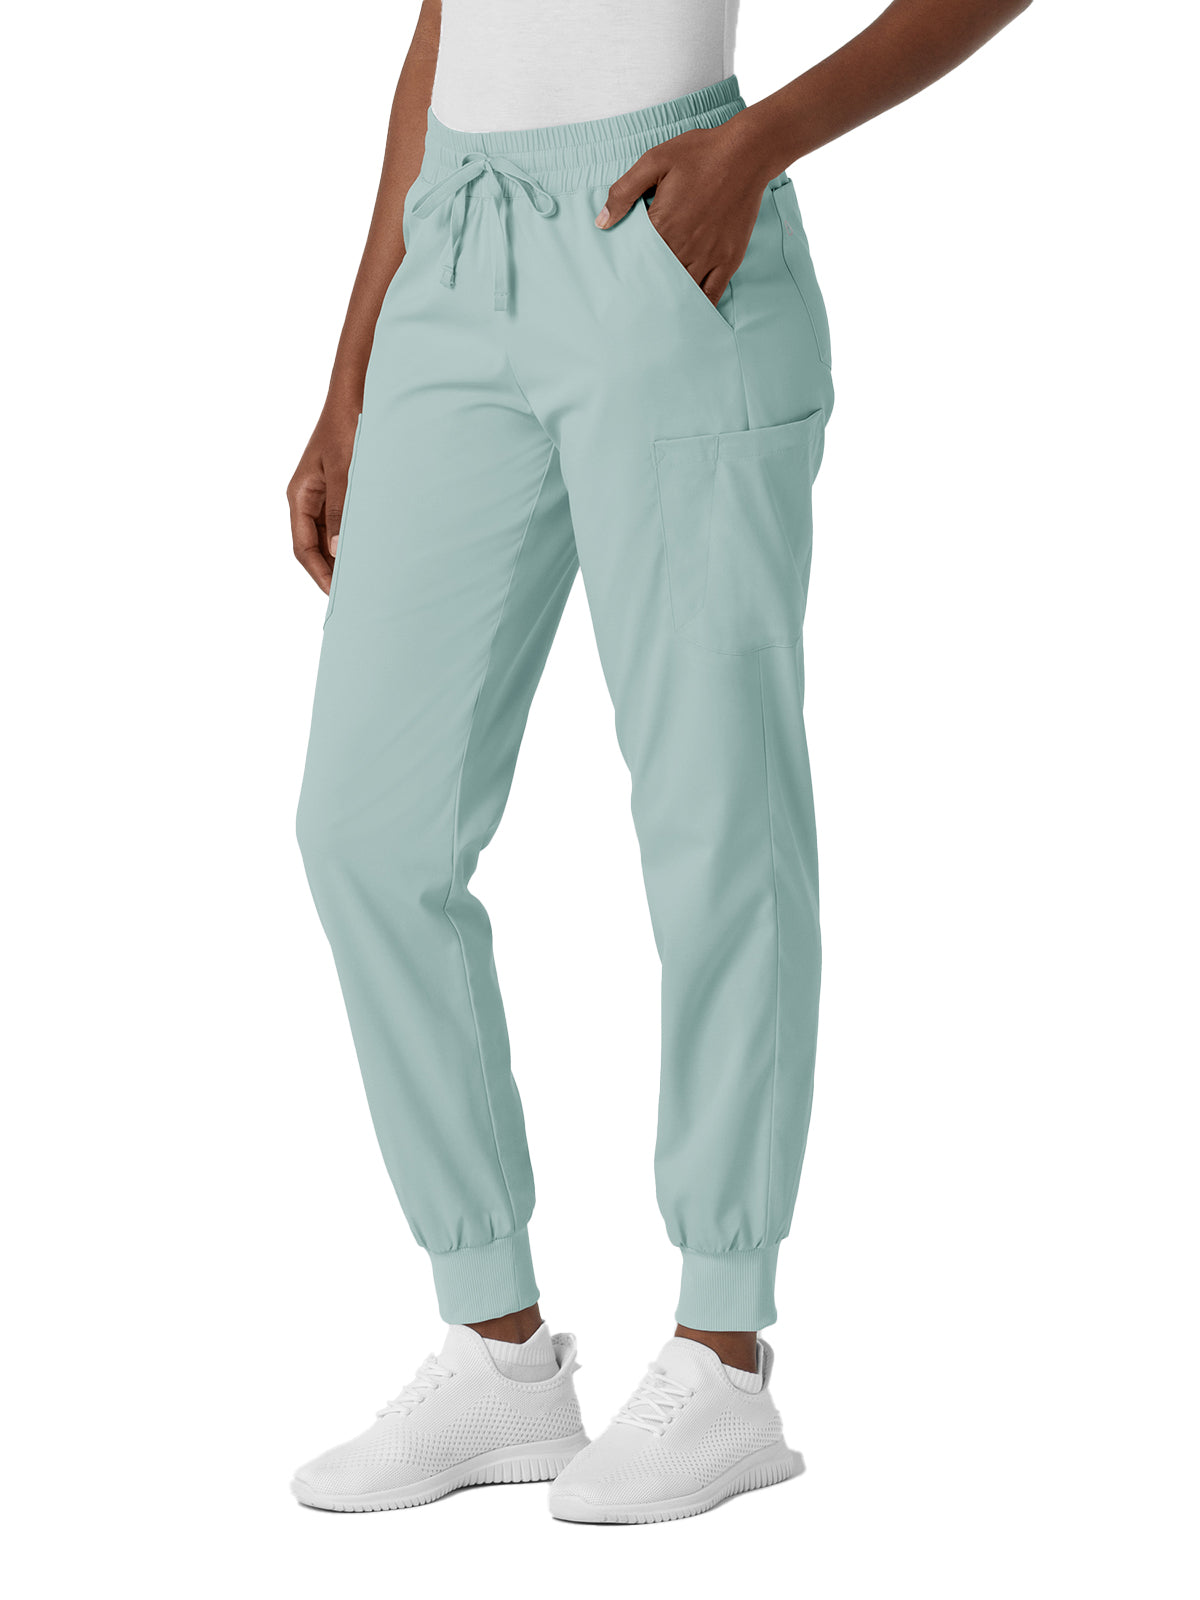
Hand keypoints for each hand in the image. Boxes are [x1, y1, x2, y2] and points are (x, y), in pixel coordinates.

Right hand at [287, 402, 359, 593]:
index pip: (302, 548)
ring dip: (343, 556)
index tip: (336, 593)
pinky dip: (353, 538)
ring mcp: (324, 494)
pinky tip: (371, 550)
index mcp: (300, 496)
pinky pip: (343, 522)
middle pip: (314, 547)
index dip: (318, 574)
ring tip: (365, 577)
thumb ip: (341, 510)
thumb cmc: (347, 427)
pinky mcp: (341, 488)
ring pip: (329, 537)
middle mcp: (308, 498)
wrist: (356, 394)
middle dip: (331, 571)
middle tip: (355, 593)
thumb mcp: (345, 470)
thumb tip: (337, 550)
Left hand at [595, 121, 772, 305]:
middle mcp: (684, 246)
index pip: (636, 258)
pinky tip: (689, 313)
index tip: (617, 280)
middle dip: (644, 290)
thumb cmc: (700, 153)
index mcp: (662, 224)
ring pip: (682, 290)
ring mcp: (708, 255)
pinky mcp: (728, 259)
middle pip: (657, 279)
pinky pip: (712, 292)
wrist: (747, 152)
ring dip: (668, 301)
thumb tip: (601, 222)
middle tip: (630, 308)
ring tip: (654, 315)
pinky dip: (700, 305)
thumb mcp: (654, 161)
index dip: (626, 268)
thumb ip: (624, 191)